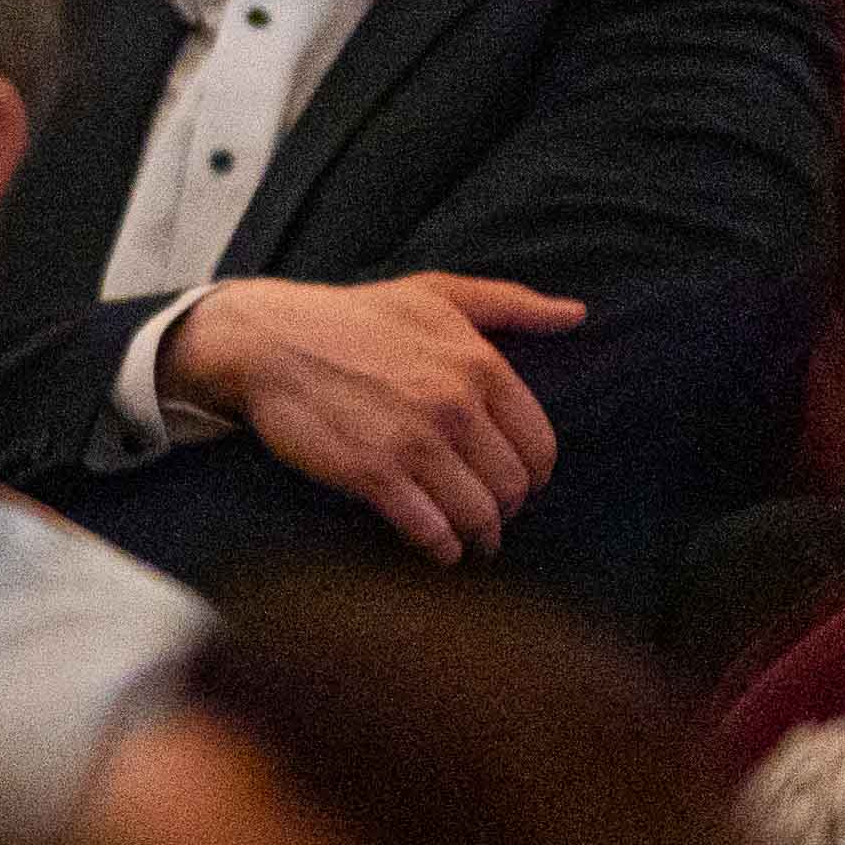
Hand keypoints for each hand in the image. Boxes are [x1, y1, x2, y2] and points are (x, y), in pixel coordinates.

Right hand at [168, 273, 586, 562]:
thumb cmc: (353, 316)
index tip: (517, 486)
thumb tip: (576, 314)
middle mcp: (454, 406)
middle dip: (505, 511)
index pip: (539, 446)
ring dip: (477, 537)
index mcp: (480, 365)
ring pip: (476, 516)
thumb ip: (512, 303)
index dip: (534, 476)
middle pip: (512, 488)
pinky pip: (429, 531)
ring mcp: (413, 443)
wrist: (267, 341)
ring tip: (468, 542)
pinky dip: (440, 550)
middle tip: (489, 517)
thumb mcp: (436, 293)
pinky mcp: (372, 475)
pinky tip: (437, 549)